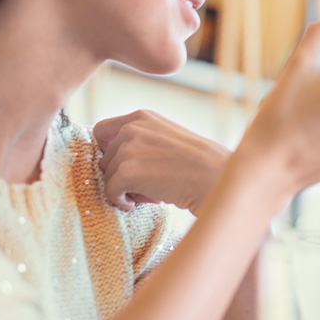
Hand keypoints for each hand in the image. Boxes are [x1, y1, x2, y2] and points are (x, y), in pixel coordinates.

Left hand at [93, 110, 229, 214]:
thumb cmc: (199, 165)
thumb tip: (109, 159)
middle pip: (103, 158)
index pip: (102, 132)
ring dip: (124, 188)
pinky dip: (123, 202)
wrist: (217, 178)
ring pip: (106, 176)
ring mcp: (128, 149)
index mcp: (142, 117)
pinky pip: (110, 192)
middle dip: (121, 173)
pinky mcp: (127, 171)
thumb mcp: (168, 138)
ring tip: (152, 191)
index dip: (110, 152)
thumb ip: (142, 139)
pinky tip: (146, 201)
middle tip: (149, 183)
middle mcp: (131, 128)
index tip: (129, 166)